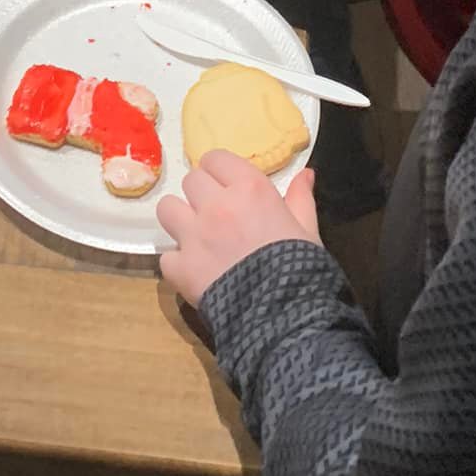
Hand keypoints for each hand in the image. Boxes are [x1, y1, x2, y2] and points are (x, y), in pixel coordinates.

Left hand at [158, 152, 319, 308]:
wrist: (284, 317)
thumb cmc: (301, 269)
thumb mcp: (308, 231)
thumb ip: (301, 198)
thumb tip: (306, 172)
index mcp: (249, 189)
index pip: (215, 158)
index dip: (219, 172)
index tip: (226, 187)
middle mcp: (216, 204)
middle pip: (191, 180)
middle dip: (201, 194)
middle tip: (215, 215)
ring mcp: (194, 235)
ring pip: (167, 208)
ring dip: (180, 220)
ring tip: (197, 237)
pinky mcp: (180, 267)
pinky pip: (167, 255)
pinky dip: (178, 264)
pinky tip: (194, 273)